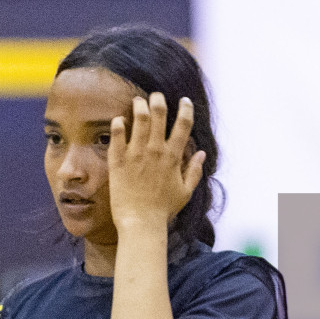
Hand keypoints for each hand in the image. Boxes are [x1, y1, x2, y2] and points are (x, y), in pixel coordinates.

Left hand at [108, 93, 206, 229]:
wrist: (140, 223)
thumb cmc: (164, 210)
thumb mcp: (185, 192)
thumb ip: (195, 171)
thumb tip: (202, 154)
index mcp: (173, 157)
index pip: (183, 125)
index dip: (186, 109)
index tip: (185, 101)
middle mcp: (155, 151)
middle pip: (159, 114)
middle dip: (159, 100)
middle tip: (156, 95)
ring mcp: (135, 154)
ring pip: (138, 119)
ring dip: (139, 106)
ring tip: (138, 101)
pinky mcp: (118, 160)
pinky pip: (117, 135)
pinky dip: (119, 123)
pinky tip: (120, 119)